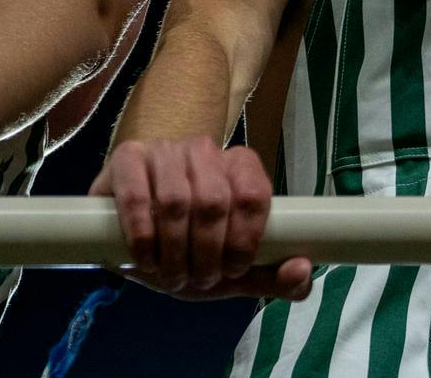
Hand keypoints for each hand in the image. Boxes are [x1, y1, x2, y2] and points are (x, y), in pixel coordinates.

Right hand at [96, 137, 312, 300]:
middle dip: (208, 253)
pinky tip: (145, 259)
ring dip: (175, 251)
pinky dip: (142, 235)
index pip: (253, 194)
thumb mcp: (231, 270)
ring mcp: (164, 150)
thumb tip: (303, 269)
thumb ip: (271, 276)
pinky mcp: (127, 158)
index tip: (234, 270)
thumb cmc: (190, 248)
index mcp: (239, 166)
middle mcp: (204, 150)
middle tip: (199, 279)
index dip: (246, 239)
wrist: (134, 234)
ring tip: (172, 275)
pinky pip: (137, 196)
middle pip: (215, 200)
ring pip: (176, 200)